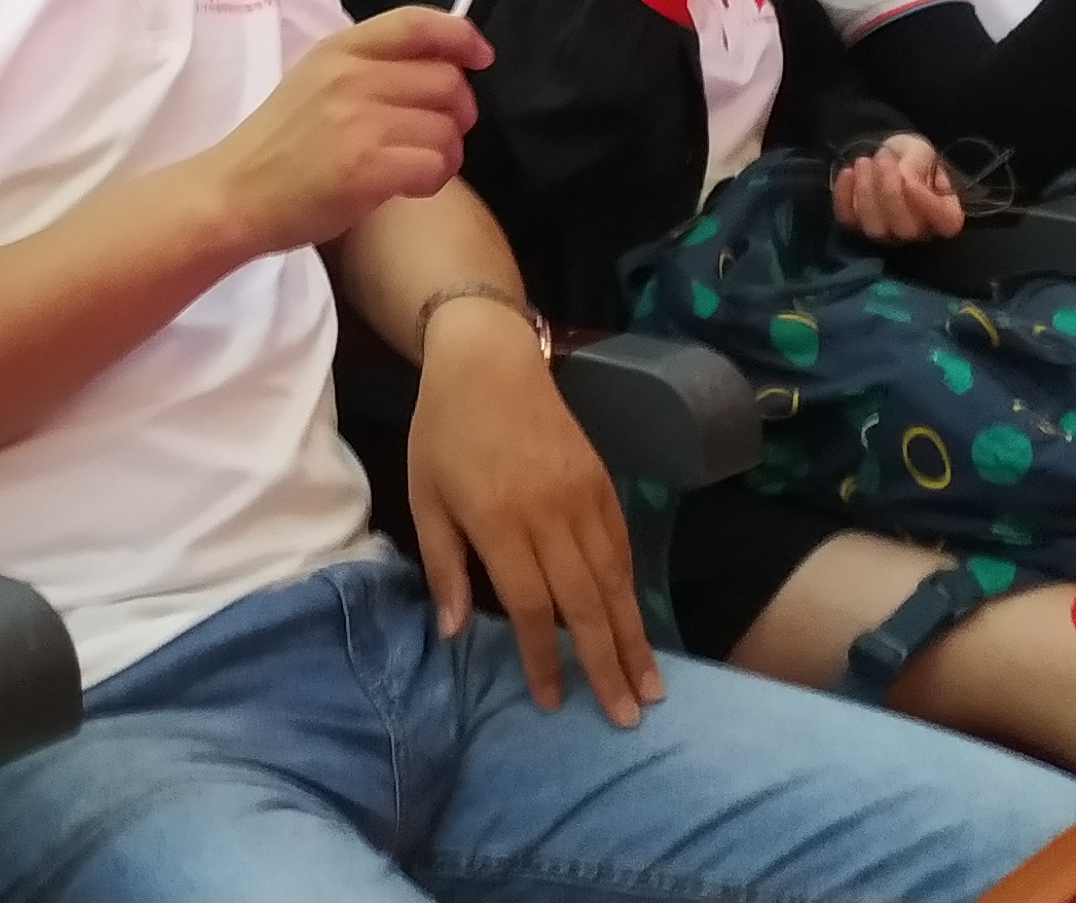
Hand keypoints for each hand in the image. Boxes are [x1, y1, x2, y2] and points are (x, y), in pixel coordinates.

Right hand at [203, 7, 484, 254]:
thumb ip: (370, 68)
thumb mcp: (317, 82)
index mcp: (338, 49)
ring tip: (417, 166)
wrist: (234, 195)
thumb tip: (443, 69)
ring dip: (446, 153)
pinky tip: (408, 187)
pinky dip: (433, 179)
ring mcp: (359, 120)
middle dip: (458, 110)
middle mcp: (350, 76)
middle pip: (446, 79)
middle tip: (437, 134)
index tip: (480, 56)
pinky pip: (436, 165)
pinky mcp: (367, 166)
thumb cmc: (279, 145)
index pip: (415, 23)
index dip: (460, 34)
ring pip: (447, 128)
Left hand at [404, 306, 657, 727]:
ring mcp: (583, 496)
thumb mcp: (425, 496)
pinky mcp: (602, 480)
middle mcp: (550, 514)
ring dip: (633, 636)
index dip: (543, 659)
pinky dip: (632, 588)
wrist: (488, 357)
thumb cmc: (443, 430)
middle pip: (585, 603)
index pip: (530, 607)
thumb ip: (442, 566)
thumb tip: (455, 633)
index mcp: (500, 522)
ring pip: (615, 579)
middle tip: (628, 717)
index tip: (554, 702)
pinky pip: (622, 545)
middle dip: (606, 664)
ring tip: (650, 685)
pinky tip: (638, 621)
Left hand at [830, 135, 965, 245]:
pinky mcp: (859, 227)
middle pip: (906, 229)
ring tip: (864, 161)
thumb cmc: (910, 157)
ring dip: (866, 191)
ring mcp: (889, 234)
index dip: (927, 204)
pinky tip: (849, 171)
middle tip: (882, 159)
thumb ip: (917, 164)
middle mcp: (920, 231)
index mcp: (945, 213)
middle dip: (890, 191)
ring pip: (875, 228)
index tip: (910, 180)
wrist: (886, 157)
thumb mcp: (920, 151)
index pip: (946, 222)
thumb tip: (904, 179)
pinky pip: (849, 219)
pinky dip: (845, 195)